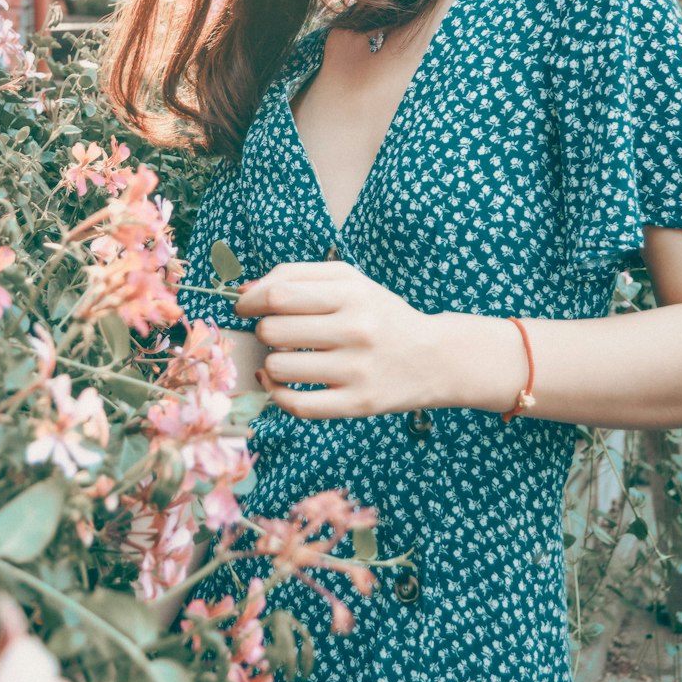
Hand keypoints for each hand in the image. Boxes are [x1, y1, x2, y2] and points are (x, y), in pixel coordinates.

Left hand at [232, 261, 442, 418]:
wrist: (435, 357)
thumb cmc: (379, 315)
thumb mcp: (349, 281)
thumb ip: (297, 276)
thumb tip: (245, 291)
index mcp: (352, 292)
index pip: (278, 295)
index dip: (250, 301)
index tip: (246, 307)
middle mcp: (356, 329)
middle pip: (273, 331)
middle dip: (263, 331)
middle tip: (276, 333)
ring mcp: (357, 370)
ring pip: (278, 367)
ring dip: (271, 362)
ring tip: (287, 357)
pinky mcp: (357, 404)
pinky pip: (296, 405)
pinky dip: (277, 395)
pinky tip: (281, 384)